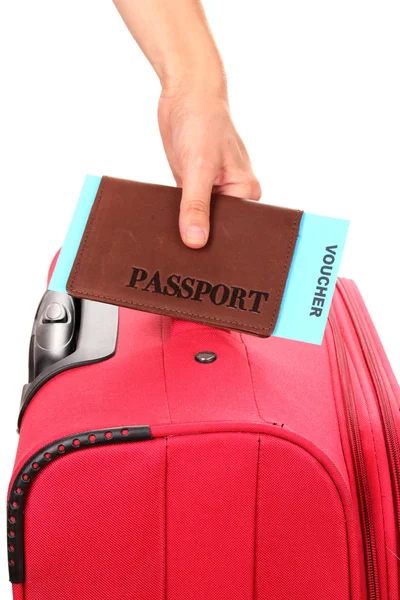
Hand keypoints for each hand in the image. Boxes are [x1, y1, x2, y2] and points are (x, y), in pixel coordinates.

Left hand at [158, 86, 260, 247]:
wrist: (184, 94)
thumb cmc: (202, 121)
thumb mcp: (199, 167)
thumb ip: (196, 206)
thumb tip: (196, 241)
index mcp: (246, 191)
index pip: (235, 229)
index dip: (217, 243)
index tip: (200, 258)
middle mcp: (232, 194)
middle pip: (216, 228)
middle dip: (199, 237)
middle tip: (182, 255)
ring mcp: (211, 191)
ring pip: (198, 220)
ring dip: (184, 227)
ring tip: (170, 243)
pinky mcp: (192, 187)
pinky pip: (184, 210)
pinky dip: (175, 216)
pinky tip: (164, 227)